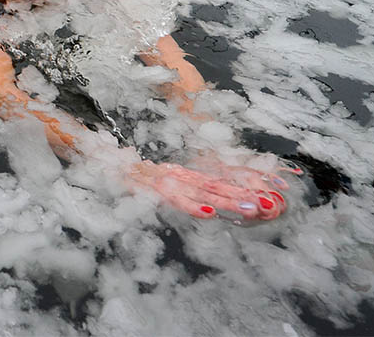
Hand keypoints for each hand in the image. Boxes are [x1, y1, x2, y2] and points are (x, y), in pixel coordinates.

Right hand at [129, 159, 301, 220]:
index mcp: (184, 175)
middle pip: (216, 187)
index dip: (242, 189)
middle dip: (243, 196)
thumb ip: (183, 189)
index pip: (218, 182)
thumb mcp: (160, 179)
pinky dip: (193, 207)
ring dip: (227, 202)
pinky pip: (176, 199)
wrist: (104, 159)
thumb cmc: (131, 174)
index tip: (266, 197)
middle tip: (268, 206)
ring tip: (250, 210)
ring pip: (202, 193)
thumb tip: (209, 203)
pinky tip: (209, 213)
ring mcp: (167, 181)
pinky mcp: (154, 188)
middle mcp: (180, 176)